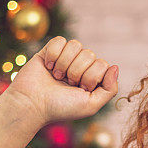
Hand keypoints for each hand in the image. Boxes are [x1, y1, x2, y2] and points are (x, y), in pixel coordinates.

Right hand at [3, 36, 118, 125]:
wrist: (32, 104)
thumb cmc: (61, 107)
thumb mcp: (91, 105)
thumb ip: (109, 89)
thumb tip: (115, 67)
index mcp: (91, 79)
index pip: (102, 64)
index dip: (91, 77)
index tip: (80, 89)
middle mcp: (80, 67)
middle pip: (90, 54)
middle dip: (77, 71)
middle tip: (66, 84)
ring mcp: (65, 58)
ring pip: (76, 45)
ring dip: (65, 63)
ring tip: (56, 76)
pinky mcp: (50, 50)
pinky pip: (60, 40)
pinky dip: (54, 54)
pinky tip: (47, 66)